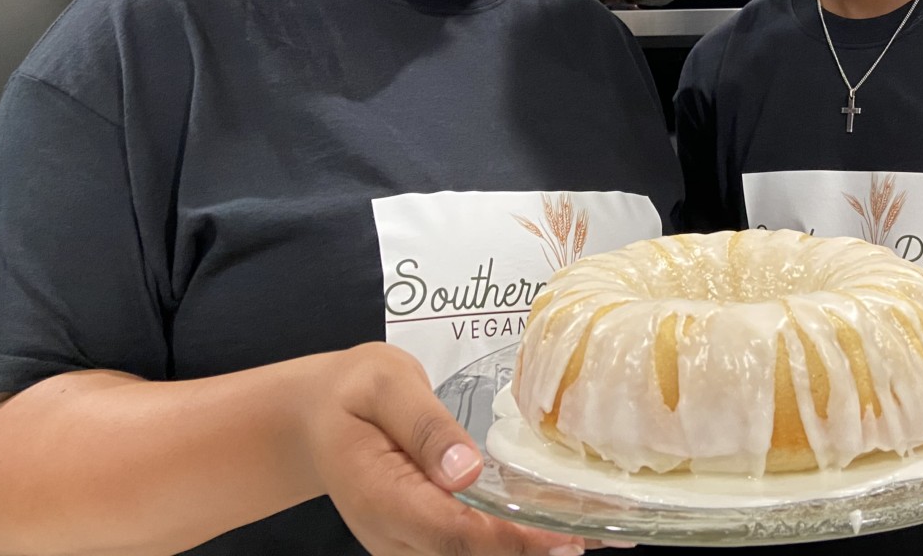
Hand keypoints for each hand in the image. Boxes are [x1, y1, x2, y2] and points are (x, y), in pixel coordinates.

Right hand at [305, 342, 618, 555]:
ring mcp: (405, 544)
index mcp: (382, 497)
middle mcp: (394, 535)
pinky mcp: (419, 538)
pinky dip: (513, 540)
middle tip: (607, 531)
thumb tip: (467, 469)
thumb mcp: (383, 384)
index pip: (455, 533)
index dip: (513, 541)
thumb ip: (424, 426)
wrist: (315, 417)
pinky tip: (560, 523)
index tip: (567, 534)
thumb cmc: (351, 392)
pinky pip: (467, 546)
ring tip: (598, 527)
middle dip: (535, 549)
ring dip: (529, 547)